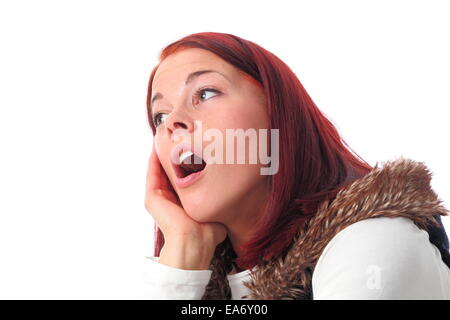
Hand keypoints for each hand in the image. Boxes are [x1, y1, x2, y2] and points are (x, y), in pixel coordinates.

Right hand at [144, 143, 226, 268]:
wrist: (196, 241)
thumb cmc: (209, 230)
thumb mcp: (216, 208)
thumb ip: (220, 198)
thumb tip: (235, 187)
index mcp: (182, 201)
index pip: (183, 176)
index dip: (187, 160)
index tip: (195, 145)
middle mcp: (169, 199)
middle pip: (170, 169)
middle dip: (174, 153)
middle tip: (179, 134)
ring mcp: (159, 198)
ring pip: (159, 168)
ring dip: (162, 151)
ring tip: (167, 133)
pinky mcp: (152, 198)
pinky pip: (152, 172)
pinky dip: (155, 158)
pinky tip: (159, 143)